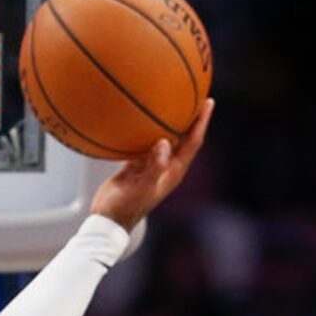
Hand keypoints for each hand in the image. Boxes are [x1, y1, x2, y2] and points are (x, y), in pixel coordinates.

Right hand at [90, 98, 212, 231]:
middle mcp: (166, 166)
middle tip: (195, 94)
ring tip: (170, 102)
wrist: (107, 221)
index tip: (208, 101)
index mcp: (173, 171)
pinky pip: (144, 144)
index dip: (201, 122)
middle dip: (191, 117)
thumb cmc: (125, 207)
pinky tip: (138, 118)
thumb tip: (164, 142)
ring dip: (169, 122)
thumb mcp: (142, 187)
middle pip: (183, 137)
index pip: (193, 142)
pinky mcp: (136, 166)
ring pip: (165, 139)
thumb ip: (154, 166)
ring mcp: (151, 166)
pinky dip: (144, 131)